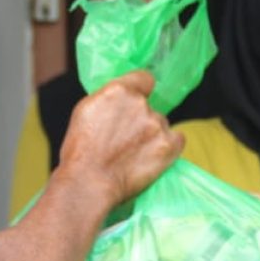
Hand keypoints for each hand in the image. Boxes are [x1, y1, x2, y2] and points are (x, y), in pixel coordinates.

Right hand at [59, 70, 183, 208]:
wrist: (89, 182)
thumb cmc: (81, 151)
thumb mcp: (86, 111)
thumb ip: (109, 99)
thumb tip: (123, 95)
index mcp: (119, 91)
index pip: (145, 78)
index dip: (141, 90)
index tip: (138, 100)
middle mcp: (141, 104)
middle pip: (150, 107)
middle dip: (141, 120)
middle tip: (126, 140)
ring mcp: (157, 125)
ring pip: (161, 125)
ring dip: (153, 135)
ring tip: (134, 154)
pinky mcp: (169, 146)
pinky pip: (177, 139)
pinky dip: (169, 146)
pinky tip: (153, 156)